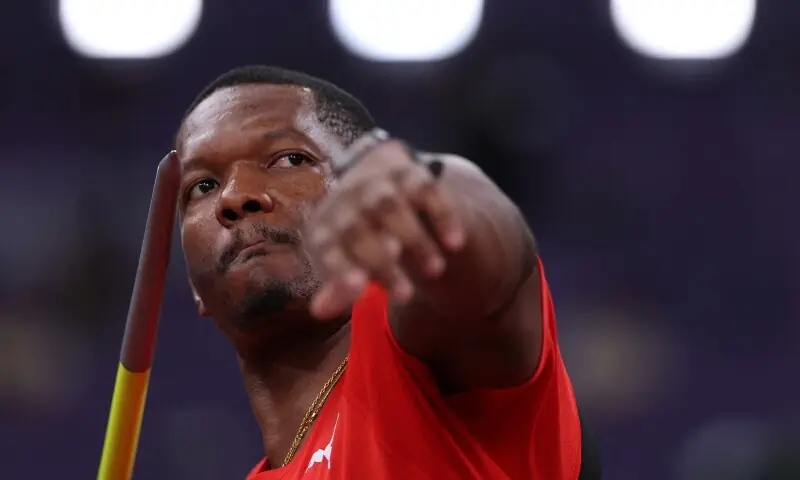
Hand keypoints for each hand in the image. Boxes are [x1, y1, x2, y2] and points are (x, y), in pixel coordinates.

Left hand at [306, 139, 465, 319]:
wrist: (373, 178)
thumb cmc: (356, 235)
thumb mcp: (343, 260)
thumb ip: (338, 287)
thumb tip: (320, 311)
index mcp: (325, 228)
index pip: (326, 248)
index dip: (339, 268)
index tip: (359, 290)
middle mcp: (347, 202)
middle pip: (355, 229)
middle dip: (380, 262)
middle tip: (404, 296)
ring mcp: (378, 184)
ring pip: (389, 206)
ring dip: (413, 239)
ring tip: (435, 272)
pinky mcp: (410, 174)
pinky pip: (425, 188)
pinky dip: (441, 214)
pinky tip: (454, 243)